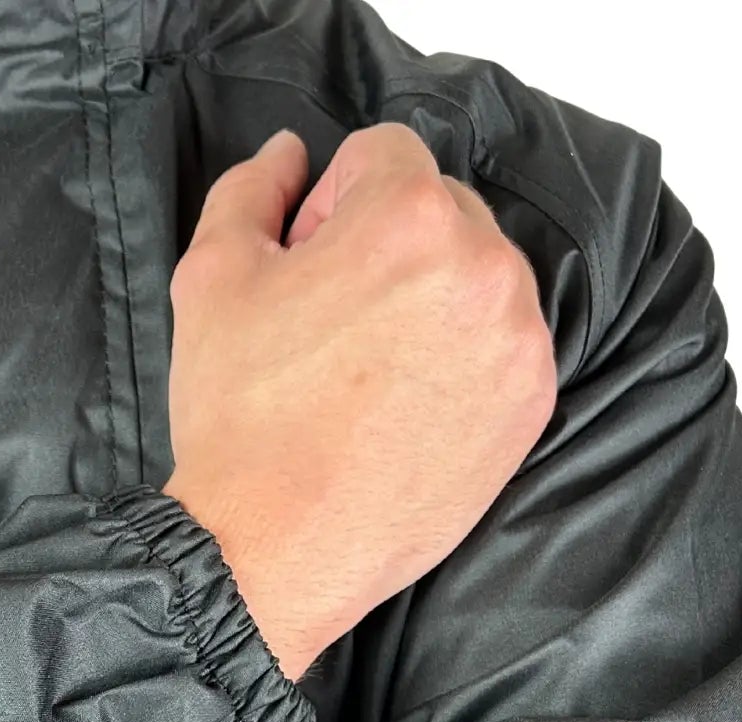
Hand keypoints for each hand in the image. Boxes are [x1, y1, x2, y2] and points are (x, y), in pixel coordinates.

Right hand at [162, 122, 558, 679]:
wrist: (272, 548)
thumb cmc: (238, 418)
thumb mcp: (211, 282)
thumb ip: (251, 192)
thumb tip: (288, 156)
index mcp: (408, 218)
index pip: (383, 154)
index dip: (328, 204)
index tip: (302, 268)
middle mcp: (484, 268)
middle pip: (440, 213)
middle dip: (384, 249)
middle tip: (327, 328)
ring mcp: (517, 343)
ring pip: (476, 282)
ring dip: (427, 304)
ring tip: (364, 376)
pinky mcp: (530, 408)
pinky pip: (500, 350)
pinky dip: (459, 363)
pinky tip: (399, 410)